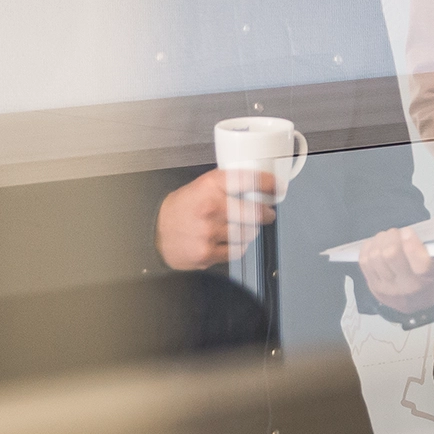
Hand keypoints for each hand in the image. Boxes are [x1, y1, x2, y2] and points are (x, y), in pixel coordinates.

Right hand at [156, 168, 276, 270]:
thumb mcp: (201, 186)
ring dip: (251, 230)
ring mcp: (209, 232)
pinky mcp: (207, 253)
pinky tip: (230, 240)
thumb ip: (227, 185)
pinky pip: (237, 250)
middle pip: (255, 212)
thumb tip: (260, 186)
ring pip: (248, 233)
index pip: (248, 180)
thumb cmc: (182, 208)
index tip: (278, 187)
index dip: (269, 183)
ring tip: (243, 226)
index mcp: (210, 186)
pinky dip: (238, 246)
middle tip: (268, 213)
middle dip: (267, 213)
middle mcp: (210, 208)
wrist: (155, 232)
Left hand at [354, 226, 433, 313]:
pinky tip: (379, 246)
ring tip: (390, 239)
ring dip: (381, 241)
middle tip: (398, 232)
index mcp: (430, 280)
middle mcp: (408, 288)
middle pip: (391, 255)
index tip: (409, 232)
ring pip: (376, 255)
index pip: (420, 265)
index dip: (411, 246)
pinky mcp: (373, 287)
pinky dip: (370, 248)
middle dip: (392, 237)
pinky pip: (364, 261)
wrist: (418, 299)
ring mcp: (388, 289)